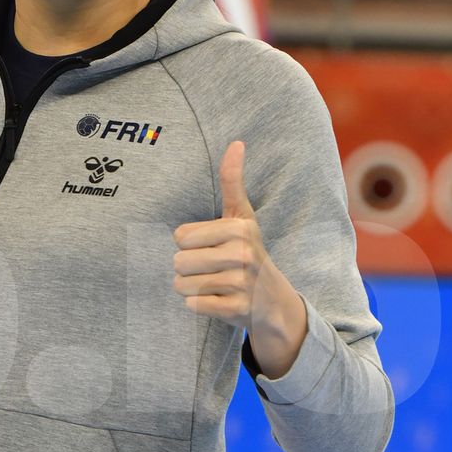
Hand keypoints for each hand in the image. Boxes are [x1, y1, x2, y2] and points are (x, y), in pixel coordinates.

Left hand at [172, 141, 306, 377]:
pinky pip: (193, 304)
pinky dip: (199, 304)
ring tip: (214, 283)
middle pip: (178, 261)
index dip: (189, 243)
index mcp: (239, 228)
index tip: (212, 246)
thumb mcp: (242, 216)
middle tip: (212, 268)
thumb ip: (233, 181)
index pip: (180, 236)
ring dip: (191, 287)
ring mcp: (240, 283)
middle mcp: (242, 254)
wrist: (273, 300)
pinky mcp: (236, 308)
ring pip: (182, 284)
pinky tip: (218, 299)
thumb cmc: (248, 251)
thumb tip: (236, 143)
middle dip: (188, 267)